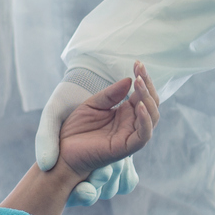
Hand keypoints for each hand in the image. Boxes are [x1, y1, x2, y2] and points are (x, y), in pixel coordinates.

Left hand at [36, 76, 138, 205]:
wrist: (62, 151)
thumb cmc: (76, 130)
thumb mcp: (92, 105)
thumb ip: (110, 94)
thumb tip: (130, 80)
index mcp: (125, 113)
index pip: (142, 94)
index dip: (142, 78)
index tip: (137, 63)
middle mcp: (131, 124)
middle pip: (151, 103)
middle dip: (148, 85)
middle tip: (139, 68)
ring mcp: (130, 136)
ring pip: (152, 118)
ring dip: (148, 99)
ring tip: (139, 83)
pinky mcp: (125, 148)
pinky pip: (143, 135)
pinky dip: (145, 120)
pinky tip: (140, 105)